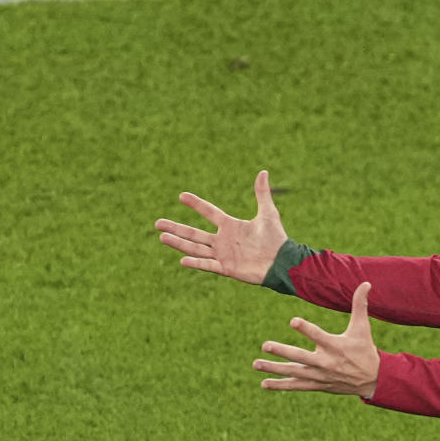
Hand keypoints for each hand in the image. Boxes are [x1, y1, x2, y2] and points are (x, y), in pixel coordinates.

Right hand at [155, 170, 286, 284]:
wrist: (282, 261)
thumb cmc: (276, 238)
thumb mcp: (268, 213)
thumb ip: (262, 194)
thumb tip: (263, 172)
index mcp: (230, 226)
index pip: (209, 212)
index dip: (196, 204)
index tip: (181, 195)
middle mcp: (223, 240)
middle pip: (194, 233)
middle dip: (175, 227)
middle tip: (157, 223)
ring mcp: (223, 255)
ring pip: (195, 248)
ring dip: (179, 243)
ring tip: (162, 236)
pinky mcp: (227, 268)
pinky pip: (208, 265)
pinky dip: (196, 262)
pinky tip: (182, 259)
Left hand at [253, 282, 378, 397]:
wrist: (372, 380)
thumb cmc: (365, 350)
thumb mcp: (363, 327)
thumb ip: (360, 305)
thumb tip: (366, 282)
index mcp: (335, 346)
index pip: (318, 336)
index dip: (306, 328)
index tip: (292, 321)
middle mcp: (325, 362)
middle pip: (300, 357)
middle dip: (282, 352)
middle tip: (265, 345)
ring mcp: (319, 375)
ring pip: (294, 373)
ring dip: (274, 369)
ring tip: (256, 364)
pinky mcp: (317, 385)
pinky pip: (296, 385)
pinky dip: (280, 385)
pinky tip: (264, 383)